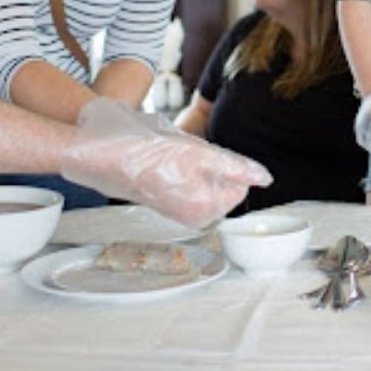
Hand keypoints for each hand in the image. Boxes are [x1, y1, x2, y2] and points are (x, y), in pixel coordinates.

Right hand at [63, 97, 272, 228]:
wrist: (104, 156)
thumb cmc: (146, 152)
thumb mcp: (200, 152)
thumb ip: (236, 167)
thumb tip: (265, 179)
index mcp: (207, 209)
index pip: (240, 183)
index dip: (222, 161)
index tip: (198, 156)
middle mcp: (196, 218)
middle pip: (224, 183)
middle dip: (211, 164)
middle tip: (183, 157)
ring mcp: (182, 212)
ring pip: (207, 180)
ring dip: (196, 164)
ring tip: (171, 159)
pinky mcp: (169, 204)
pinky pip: (191, 183)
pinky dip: (183, 169)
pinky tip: (164, 163)